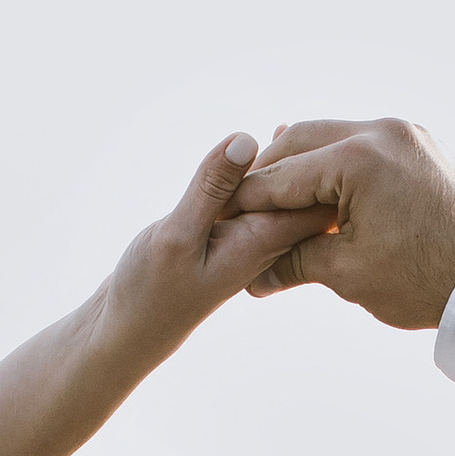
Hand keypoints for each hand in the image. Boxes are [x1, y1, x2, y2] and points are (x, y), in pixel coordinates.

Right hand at [100, 135, 332, 355]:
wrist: (136, 329)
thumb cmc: (150, 288)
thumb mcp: (176, 234)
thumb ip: (212, 189)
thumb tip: (247, 139)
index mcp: (267, 239)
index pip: (315, 193)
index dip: (313, 159)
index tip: (295, 132)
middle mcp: (274, 241)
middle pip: (317, 192)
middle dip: (311, 159)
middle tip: (290, 126)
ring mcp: (262, 241)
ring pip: (299, 195)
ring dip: (296, 162)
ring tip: (284, 126)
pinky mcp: (245, 238)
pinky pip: (278, 198)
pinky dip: (277, 170)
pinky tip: (276, 139)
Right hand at [234, 117, 454, 329]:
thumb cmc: (424, 282)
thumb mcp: (348, 274)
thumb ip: (293, 261)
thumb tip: (253, 276)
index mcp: (359, 159)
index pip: (283, 175)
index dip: (246, 200)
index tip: (221, 216)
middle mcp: (383, 131)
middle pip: (302, 139)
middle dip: (269, 172)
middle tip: (242, 202)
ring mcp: (407, 133)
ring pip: (334, 136)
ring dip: (304, 163)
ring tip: (277, 196)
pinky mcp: (422, 144)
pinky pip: (366, 144)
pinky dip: (339, 162)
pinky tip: (323, 188)